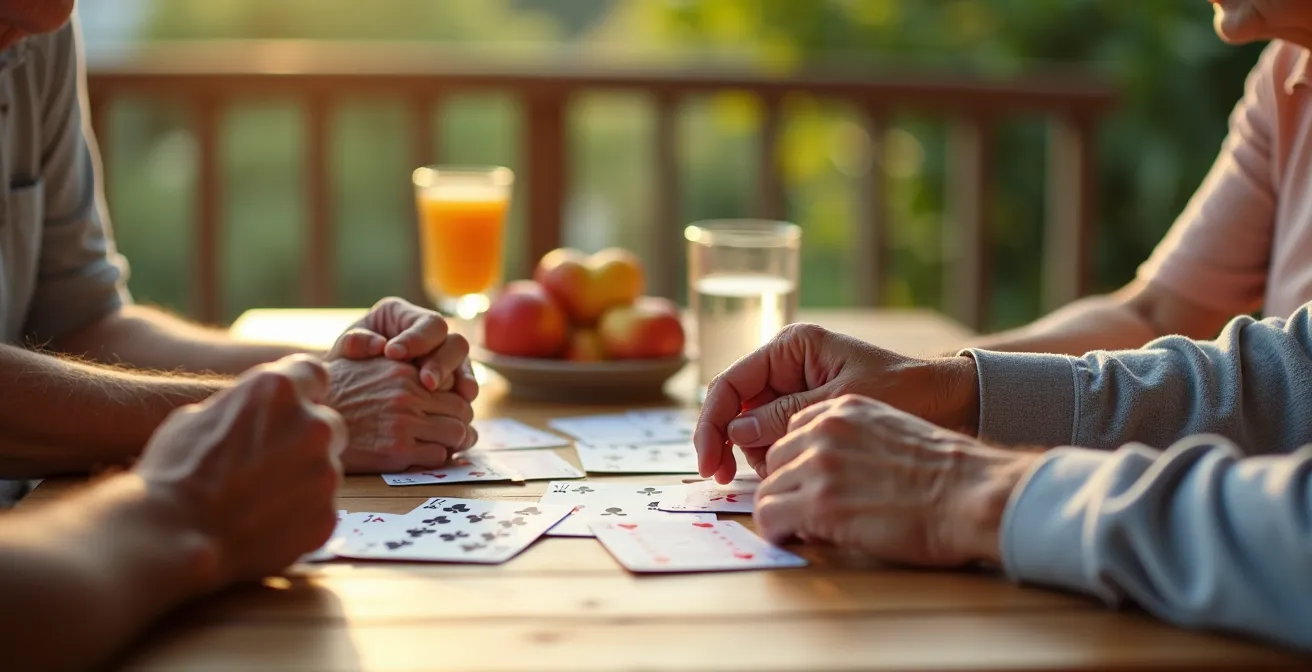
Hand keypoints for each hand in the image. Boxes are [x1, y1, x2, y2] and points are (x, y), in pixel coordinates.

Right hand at [134, 355, 345, 586]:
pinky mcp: (327, 514)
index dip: (303, 391)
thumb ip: (241, 409)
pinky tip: (265, 524)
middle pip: (326, 424)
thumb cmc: (174, 473)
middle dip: (304, 440)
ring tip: (258, 500)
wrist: (172, 536)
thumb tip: (254, 414)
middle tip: (268, 463)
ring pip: (325, 469)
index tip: (289, 409)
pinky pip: (320, 509)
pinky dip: (301, 516)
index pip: (313, 373)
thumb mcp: (196, 417)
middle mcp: (312, 425)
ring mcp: (325, 472)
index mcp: (278, 390)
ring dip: (303, 479)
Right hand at [324, 357, 475, 472]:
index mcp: (401, 368)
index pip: (452, 382)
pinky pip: (438, 455)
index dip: (454, 399)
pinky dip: (436, 457)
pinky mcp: (397, 451)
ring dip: (453, 442)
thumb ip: (385, 354)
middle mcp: (407, 393)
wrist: (303, 424)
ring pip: (456, 433)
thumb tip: (403, 354)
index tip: (448, 410)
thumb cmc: (329, 393)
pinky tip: (422, 457)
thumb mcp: (356, 359)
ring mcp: (404, 422)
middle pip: (461, 409)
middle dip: (460, 422)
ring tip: (442, 445)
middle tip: (454, 434)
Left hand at [328, 297, 477, 399]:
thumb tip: (377, 343)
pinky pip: (465, 385)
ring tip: (447, 396)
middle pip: (452, 341)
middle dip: (441, 362)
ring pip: (463, 361)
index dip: (416, 338)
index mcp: (402, 316)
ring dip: (457, 379)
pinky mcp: (450, 381)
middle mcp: (429, 334)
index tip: (393, 354)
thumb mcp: (342, 354)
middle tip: (426, 382)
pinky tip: (461, 403)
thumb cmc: (342, 368)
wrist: (346, 395)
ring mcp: (443, 358)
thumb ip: (354, 343)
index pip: (426, 323)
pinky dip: (463, 394)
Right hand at [694, 323, 978, 482]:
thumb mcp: (841, 403)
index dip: (712, 425)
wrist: (951, 401)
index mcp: (791, 347)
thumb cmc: (905, 391)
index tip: (709, 464)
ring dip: (760, 456)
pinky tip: (798, 471)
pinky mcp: (807, 412)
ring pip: (753, 429)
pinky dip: (778, 458)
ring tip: (790, 472)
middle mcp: (787, 365)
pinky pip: (776, 437)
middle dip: (738, 446)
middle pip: (736, 410)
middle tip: (746, 480)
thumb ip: (786, 415)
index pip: (730, 385)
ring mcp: (795, 389)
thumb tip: (737, 431)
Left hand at [754, 395, 1034, 566]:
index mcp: (846, 408)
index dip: (798, 460)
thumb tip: (840, 470)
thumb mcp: (898, 433)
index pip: (794, 428)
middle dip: (787, 486)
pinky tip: (796, 539)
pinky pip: (770, 517)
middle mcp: (825, 429)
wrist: (974, 495)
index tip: (807, 482)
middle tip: (804, 511)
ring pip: (768, 489)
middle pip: (775, 459)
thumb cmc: (952, 475)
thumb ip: (860, 441)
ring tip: (806, 529)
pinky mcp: (819, 504)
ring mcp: (819, 465)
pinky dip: (778, 531)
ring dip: (783, 511)